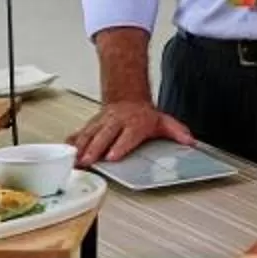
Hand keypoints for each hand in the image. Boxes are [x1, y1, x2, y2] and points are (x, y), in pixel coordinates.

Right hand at [70, 98, 192, 167]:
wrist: (127, 97)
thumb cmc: (143, 114)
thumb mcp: (163, 121)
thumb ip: (177, 132)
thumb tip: (190, 141)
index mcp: (134, 123)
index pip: (127, 136)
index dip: (119, 146)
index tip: (112, 156)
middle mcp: (116, 122)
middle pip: (104, 136)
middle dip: (95, 149)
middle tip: (88, 160)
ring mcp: (102, 123)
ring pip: (90, 134)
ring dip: (81, 147)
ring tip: (75, 159)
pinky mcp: (92, 124)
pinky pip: (80, 132)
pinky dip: (73, 141)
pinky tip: (66, 149)